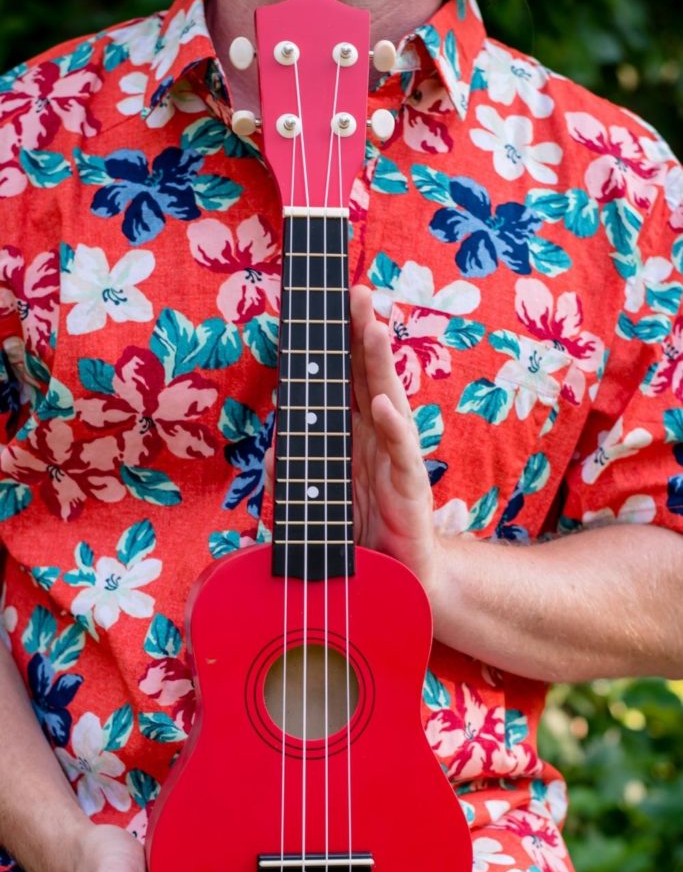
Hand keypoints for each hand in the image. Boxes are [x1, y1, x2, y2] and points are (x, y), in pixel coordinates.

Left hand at [265, 285, 440, 597]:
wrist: (393, 580)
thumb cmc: (357, 533)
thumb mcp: (316, 499)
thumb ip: (298, 470)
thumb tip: (276, 444)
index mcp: (355, 435)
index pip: (346, 380)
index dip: (338, 343)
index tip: (326, 302)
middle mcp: (377, 438)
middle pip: (369, 376)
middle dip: (362, 333)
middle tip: (357, 291)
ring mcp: (396, 459)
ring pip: (390, 401)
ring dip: (380, 364)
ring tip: (372, 327)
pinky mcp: (409, 487)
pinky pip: (402, 452)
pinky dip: (393, 427)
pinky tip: (383, 403)